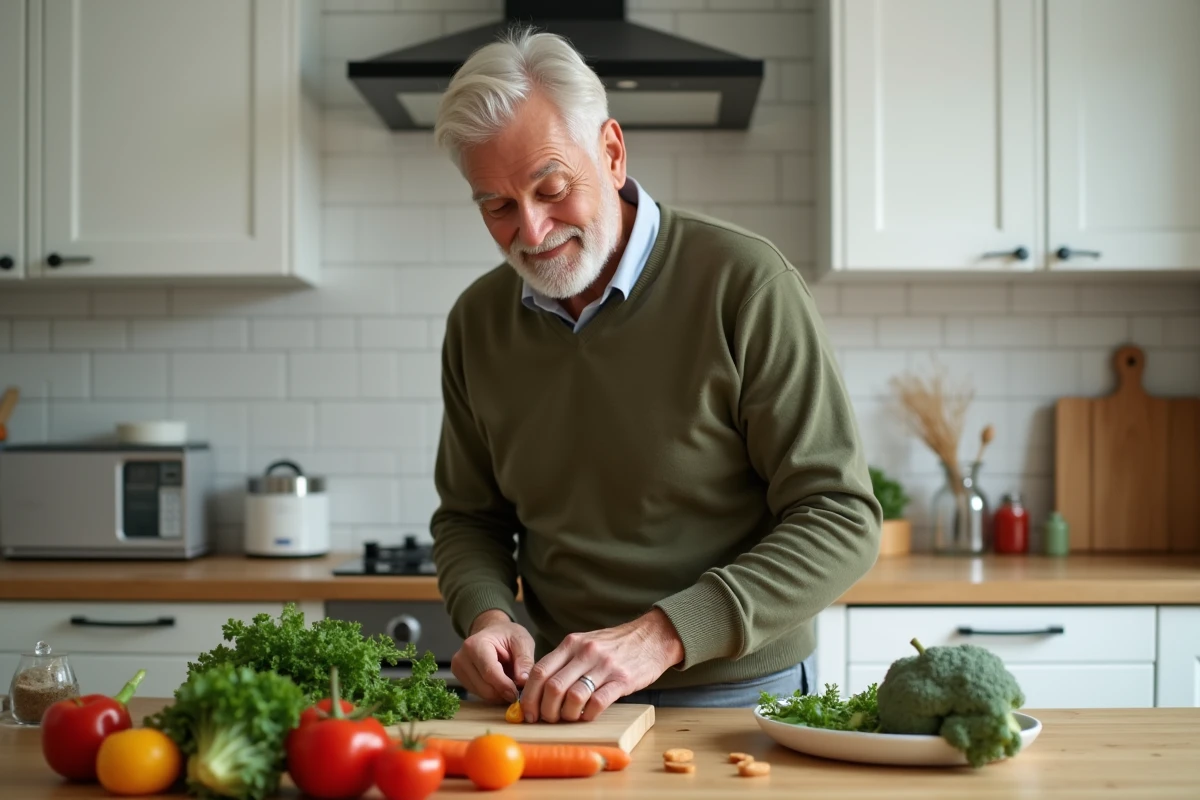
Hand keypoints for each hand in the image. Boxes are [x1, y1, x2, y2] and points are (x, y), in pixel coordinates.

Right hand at [451, 610, 535, 703]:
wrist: (493, 632)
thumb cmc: (508, 635)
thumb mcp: (522, 641)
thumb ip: (524, 660)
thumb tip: (523, 681)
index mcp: (475, 645)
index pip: (489, 673)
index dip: (505, 686)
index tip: (518, 694)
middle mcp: (461, 658)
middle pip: (484, 688)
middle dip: (503, 692)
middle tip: (518, 689)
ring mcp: (458, 669)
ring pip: (482, 694)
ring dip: (499, 693)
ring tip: (509, 681)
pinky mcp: (460, 678)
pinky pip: (479, 694)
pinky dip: (492, 693)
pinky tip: (500, 682)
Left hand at [521, 608, 683, 723]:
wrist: (652, 637)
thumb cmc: (615, 645)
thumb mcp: (585, 643)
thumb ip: (564, 660)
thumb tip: (539, 688)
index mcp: (571, 643)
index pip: (539, 671)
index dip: (529, 696)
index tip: (528, 711)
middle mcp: (585, 652)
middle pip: (553, 687)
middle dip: (545, 710)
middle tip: (547, 719)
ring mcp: (604, 665)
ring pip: (573, 696)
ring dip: (566, 715)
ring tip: (569, 718)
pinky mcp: (622, 680)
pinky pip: (598, 702)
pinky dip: (588, 714)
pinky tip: (588, 715)